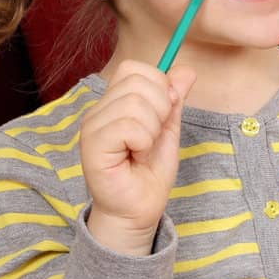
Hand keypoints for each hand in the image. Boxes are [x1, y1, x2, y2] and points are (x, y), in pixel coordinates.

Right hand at [79, 61, 195, 255]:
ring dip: (151, 130)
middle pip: (138, 81)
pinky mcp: (92, 145)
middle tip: (152, 137)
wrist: (138, 209)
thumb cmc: (149, 173)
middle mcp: (99, 110)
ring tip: (142, 149)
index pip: (135, 68)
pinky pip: (128, 126)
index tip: (163, 116)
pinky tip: (135, 156)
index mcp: (115, 102)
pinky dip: (143, 142)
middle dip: (160, 109)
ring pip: (135, 103)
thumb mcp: (169, 130)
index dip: (159, 87)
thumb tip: (187, 70)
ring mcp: (92, 126)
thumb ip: (174, 100)